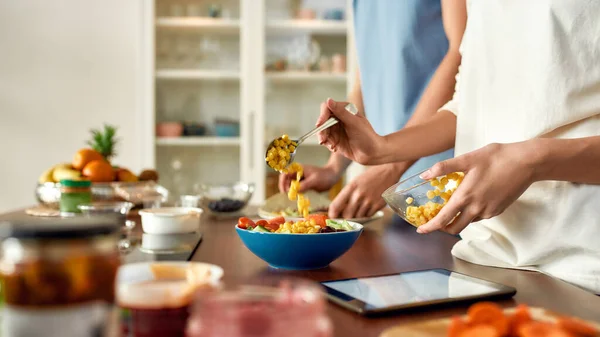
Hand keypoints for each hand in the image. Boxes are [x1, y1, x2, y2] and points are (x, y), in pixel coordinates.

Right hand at [278, 164, 339, 193]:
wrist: (333, 177)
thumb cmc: (324, 176)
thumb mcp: (314, 180)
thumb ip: (305, 185)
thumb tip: (295, 191)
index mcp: (298, 169)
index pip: (285, 174)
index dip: (282, 182)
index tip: (284, 191)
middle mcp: (297, 174)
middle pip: (286, 181)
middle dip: (286, 188)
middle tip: (290, 196)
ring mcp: (300, 179)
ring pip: (291, 186)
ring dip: (291, 192)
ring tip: (295, 198)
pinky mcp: (303, 185)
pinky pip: (297, 190)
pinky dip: (296, 194)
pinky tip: (299, 198)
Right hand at [316, 98, 383, 164]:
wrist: (372, 153)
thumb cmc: (367, 136)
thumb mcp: (354, 123)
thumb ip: (341, 112)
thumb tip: (329, 100)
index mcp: (345, 110)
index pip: (327, 108)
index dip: (322, 116)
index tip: (320, 125)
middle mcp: (339, 118)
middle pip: (322, 120)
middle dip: (322, 130)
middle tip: (323, 140)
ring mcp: (336, 129)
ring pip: (322, 131)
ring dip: (324, 138)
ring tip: (332, 146)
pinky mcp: (335, 139)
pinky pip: (326, 140)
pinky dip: (328, 144)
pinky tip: (335, 149)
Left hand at [329, 164, 404, 218]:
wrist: (389, 171)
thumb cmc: (370, 177)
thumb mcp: (355, 182)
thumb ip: (347, 195)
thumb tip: (340, 209)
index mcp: (350, 187)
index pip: (335, 205)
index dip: (332, 214)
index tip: (333, 217)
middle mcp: (358, 195)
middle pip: (347, 215)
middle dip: (345, 218)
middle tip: (346, 217)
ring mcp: (369, 201)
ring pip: (358, 217)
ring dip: (357, 217)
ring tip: (359, 210)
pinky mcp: (378, 205)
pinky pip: (368, 216)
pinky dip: (366, 215)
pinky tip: (368, 208)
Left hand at [416, 142, 538, 234]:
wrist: (527, 162)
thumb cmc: (497, 157)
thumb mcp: (467, 159)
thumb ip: (443, 168)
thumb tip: (424, 175)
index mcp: (466, 197)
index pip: (443, 219)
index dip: (430, 227)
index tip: (421, 230)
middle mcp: (477, 208)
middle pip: (455, 227)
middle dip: (443, 227)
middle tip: (436, 219)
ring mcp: (489, 211)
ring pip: (469, 221)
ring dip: (459, 218)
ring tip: (455, 203)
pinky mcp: (499, 210)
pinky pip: (481, 215)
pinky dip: (472, 212)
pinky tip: (474, 197)